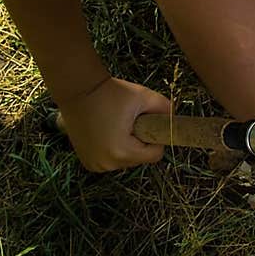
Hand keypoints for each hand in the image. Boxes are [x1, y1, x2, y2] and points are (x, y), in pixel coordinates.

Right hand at [56, 76, 171, 171]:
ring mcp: (95, 165)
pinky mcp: (87, 162)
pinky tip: (106, 131)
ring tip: (115, 124)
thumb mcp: (144, 96)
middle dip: (140, 142)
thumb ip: (166, 108)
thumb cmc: (111, 92)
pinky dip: (113, 149)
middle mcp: (107, 164)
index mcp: (122, 152)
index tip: (145, 122)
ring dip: (126, 146)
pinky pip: (111, 159)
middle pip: (140, 159)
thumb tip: (176, 120)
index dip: (155, 138)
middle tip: (128, 121)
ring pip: (126, 160)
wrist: (78, 89)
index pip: (155, 155)